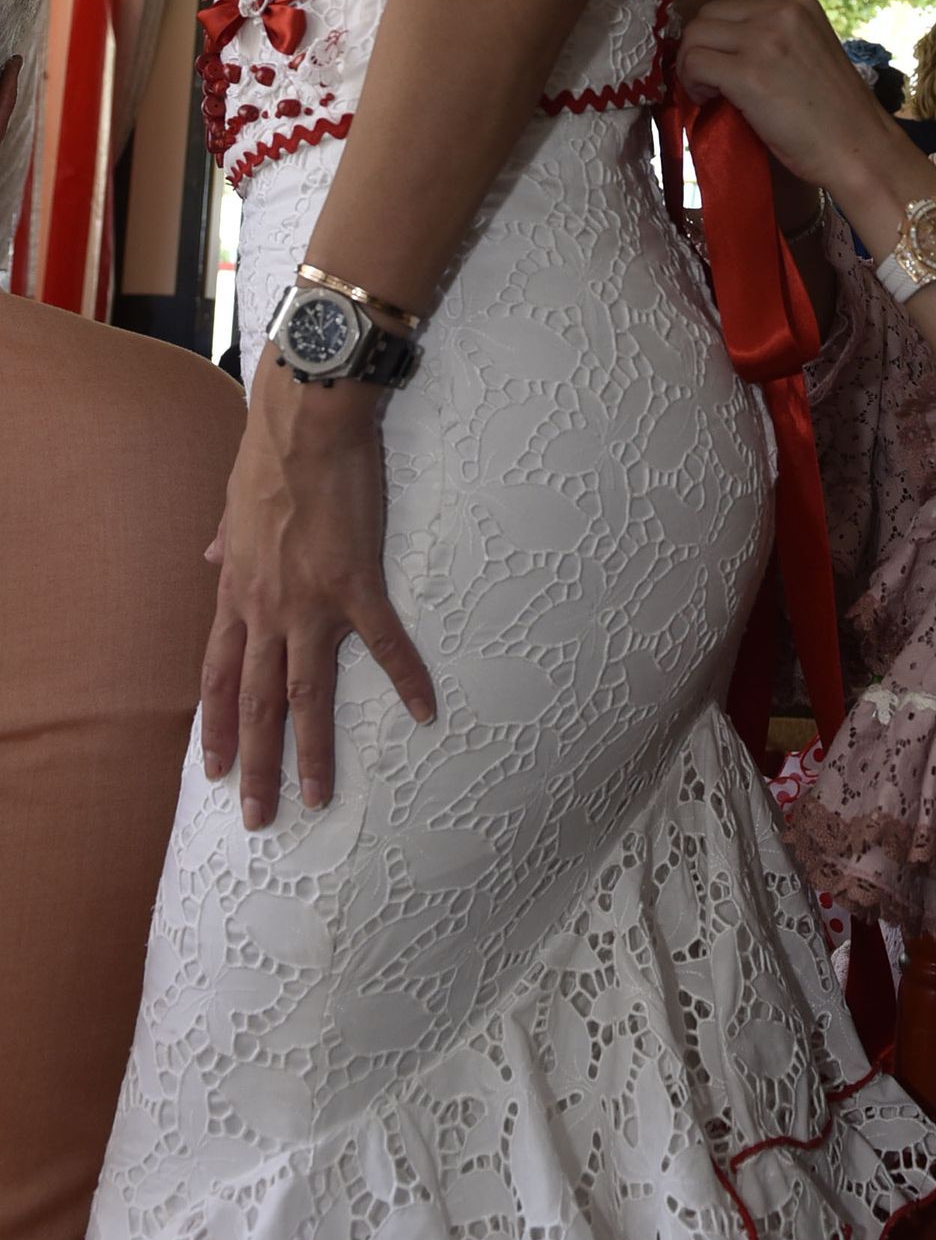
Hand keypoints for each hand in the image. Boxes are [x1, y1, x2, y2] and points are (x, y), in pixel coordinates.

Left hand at [200, 360, 434, 827]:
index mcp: (237, 591)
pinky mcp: (355, 584)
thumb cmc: (269, 454)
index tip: (211, 769)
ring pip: (305, 693)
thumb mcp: (231, 504)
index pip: (219, 674)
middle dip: (254, 764)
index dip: (216, 725)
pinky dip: (405, 678)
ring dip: (311, 751)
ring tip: (320, 797)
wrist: (305, 422)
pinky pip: (382, 643)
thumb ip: (223, 539)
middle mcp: (265, 608)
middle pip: (256, 702)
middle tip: (257, 818)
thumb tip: (208, 557)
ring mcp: (309, 601)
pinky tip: (424, 711)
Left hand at [678, 0, 896, 194]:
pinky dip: (692, 83)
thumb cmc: (837, 117)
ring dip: (692, 66)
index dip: (719, 39)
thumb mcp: (808, 56)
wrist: (859, 150)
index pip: (733, 8)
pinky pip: (694, 64)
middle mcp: (781, 12)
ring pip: (695, 36)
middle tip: (710, 84)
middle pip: (708, 15)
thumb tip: (723, 51)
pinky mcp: (748, 73)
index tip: (724, 69)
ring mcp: (764, 40)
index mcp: (798, 5)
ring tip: (710, 95)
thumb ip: (773, 42)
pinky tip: (710, 103)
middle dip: (699, 49)